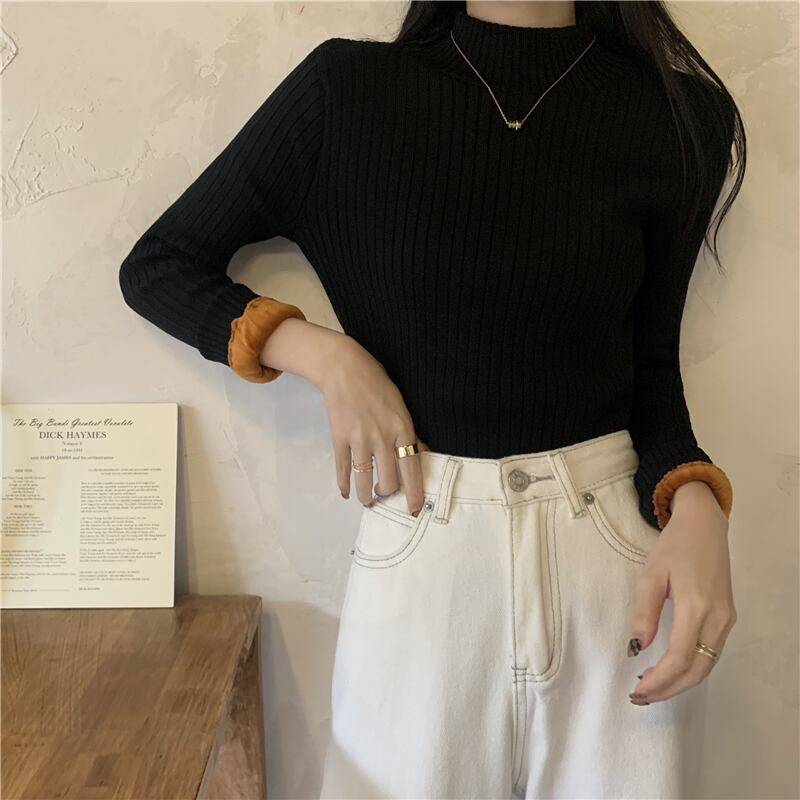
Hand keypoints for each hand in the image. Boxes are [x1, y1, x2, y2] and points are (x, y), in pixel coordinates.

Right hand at [317, 335, 429, 514]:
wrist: (345, 369)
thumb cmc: (377, 385)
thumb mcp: (401, 407)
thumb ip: (410, 433)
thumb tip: (421, 454)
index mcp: (402, 428)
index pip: (412, 469)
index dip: (415, 494)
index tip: (415, 510)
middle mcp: (383, 437)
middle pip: (389, 480)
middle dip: (387, 493)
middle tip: (384, 493)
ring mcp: (359, 439)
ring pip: (364, 480)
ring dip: (366, 496)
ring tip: (367, 500)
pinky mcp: (340, 438)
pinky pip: (343, 469)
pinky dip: (344, 484)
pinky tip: (346, 492)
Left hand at [627, 481, 736, 704]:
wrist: (704, 525)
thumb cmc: (674, 546)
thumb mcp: (651, 574)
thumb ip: (644, 612)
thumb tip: (636, 647)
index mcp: (696, 606)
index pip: (680, 657)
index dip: (659, 679)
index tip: (637, 690)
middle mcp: (717, 618)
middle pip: (697, 670)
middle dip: (669, 688)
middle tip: (640, 696)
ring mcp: (726, 620)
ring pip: (707, 665)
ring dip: (679, 681)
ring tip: (651, 687)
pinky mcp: (727, 618)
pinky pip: (711, 653)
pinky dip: (691, 668)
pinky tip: (670, 668)